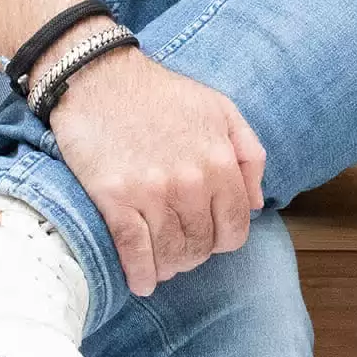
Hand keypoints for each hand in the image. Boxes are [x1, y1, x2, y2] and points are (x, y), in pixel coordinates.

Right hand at [46, 42, 266, 295]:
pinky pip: (134, 253)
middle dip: (194, 252)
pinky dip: (141, 274)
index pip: (236, 228)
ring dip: (168, 265)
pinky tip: (142, 279)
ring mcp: (151, 192)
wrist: (99, 77)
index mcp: (219, 160)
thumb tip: (258, 202)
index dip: (224, 239)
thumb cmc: (161, 94)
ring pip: (170, 255)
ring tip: (161, 259)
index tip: (210, 236)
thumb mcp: (220, 109)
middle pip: (202, 246)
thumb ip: (249, 153)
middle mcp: (190, 181)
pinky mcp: (115, 199)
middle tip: (181, 245)